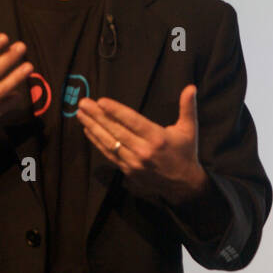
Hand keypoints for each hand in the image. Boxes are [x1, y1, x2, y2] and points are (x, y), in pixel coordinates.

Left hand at [76, 85, 206, 203]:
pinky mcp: (128, 170)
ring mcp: (133, 162)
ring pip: (109, 142)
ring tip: (81, 114)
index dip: (116, 111)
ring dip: (93, 127)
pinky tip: (88, 131)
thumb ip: (188, 107)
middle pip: (116, 130)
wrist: (184, 184)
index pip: (132, 121)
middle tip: (84, 103)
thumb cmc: (185, 152)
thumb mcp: (190, 129)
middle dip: (97, 116)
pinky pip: (109, 154)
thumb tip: (191, 87)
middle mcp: (143, 150)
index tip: (101, 101)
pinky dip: (97, 142)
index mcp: (157, 138)